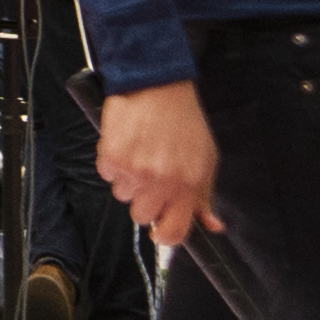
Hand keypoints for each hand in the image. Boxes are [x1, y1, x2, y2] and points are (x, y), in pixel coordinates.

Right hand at [97, 80, 219, 253]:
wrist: (157, 84)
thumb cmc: (182, 120)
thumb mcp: (206, 159)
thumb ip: (205, 197)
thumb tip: (212, 226)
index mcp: (189, 184)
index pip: (173, 233)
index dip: (164, 235)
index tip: (160, 227)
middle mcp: (162, 181)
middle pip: (142, 216)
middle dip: (144, 199)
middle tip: (151, 174)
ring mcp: (136, 170)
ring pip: (122, 195)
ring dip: (128, 179)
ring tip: (140, 152)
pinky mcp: (112, 156)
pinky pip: (107, 174)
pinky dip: (113, 162)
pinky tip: (126, 143)